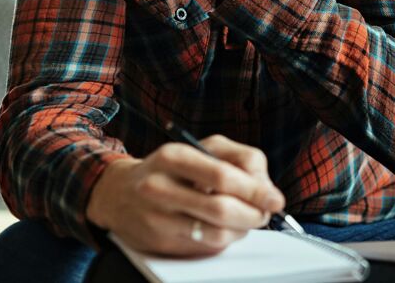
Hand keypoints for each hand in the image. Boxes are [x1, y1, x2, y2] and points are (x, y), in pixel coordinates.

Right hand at [86, 136, 287, 256]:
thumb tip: (266, 189)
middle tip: (264, 213)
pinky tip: (224, 229)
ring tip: (245, 221)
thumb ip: (240, 159)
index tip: (275, 199)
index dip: (256, 190)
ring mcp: (157, 218)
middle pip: (221, 208)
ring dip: (241, 230)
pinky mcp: (159, 243)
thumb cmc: (171, 168)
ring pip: (215, 233)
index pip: (223, 176)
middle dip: (253, 214)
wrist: (119, 193)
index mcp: (174, 156)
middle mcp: (160, 187)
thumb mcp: (204, 148)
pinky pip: (204, 247)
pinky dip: (224, 241)